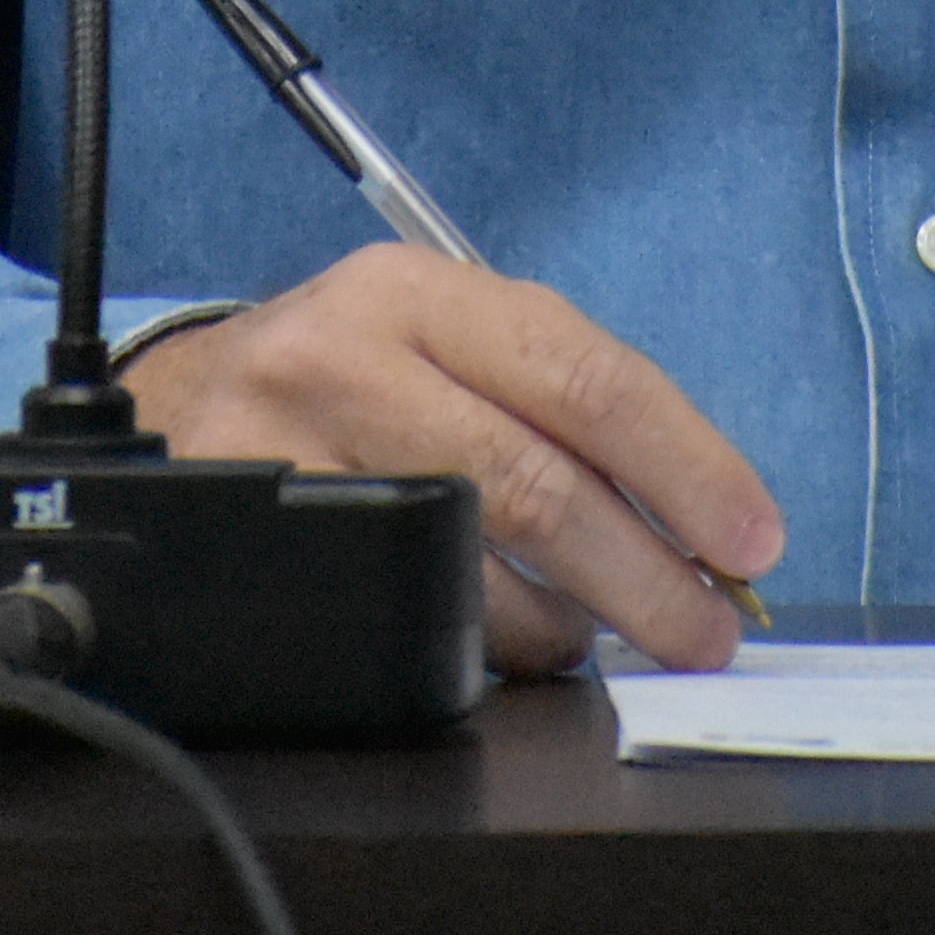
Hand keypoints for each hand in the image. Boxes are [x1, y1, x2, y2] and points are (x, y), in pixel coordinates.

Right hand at [120, 241, 782, 674]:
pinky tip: (502, 637)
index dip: (685, 465)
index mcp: (415, 291)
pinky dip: (477, 644)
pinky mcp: (253, 538)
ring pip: (467, 568)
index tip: (750, 537)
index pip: (583, 375)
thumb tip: (704, 518)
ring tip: (592, 632)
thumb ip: (557, 401)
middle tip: (706, 628)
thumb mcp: (440, 341)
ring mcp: (285, 451)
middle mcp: (344, 356)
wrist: (184, 405)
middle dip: (645, 576)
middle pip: (532, 484)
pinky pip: (396, 614)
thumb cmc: (351, 380)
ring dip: (561, 624)